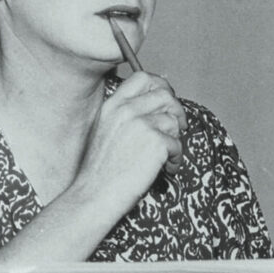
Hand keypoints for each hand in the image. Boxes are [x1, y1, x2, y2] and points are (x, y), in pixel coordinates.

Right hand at [74, 71, 186, 213]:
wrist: (94, 194)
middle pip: (164, 94)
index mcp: (112, 105)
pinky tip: (166, 169)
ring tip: (167, 157)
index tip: (167, 101)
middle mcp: (126, 110)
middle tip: (179, 127)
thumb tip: (155, 108)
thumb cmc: (100, 170)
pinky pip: (177, 143)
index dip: (160, 86)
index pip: (142, 78)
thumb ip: (124, 115)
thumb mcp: (104, 131)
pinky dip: (176, 158)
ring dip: (175, 140)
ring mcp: (141, 124)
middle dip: (177, 110)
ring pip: (173, 120)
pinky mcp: (156, 141)